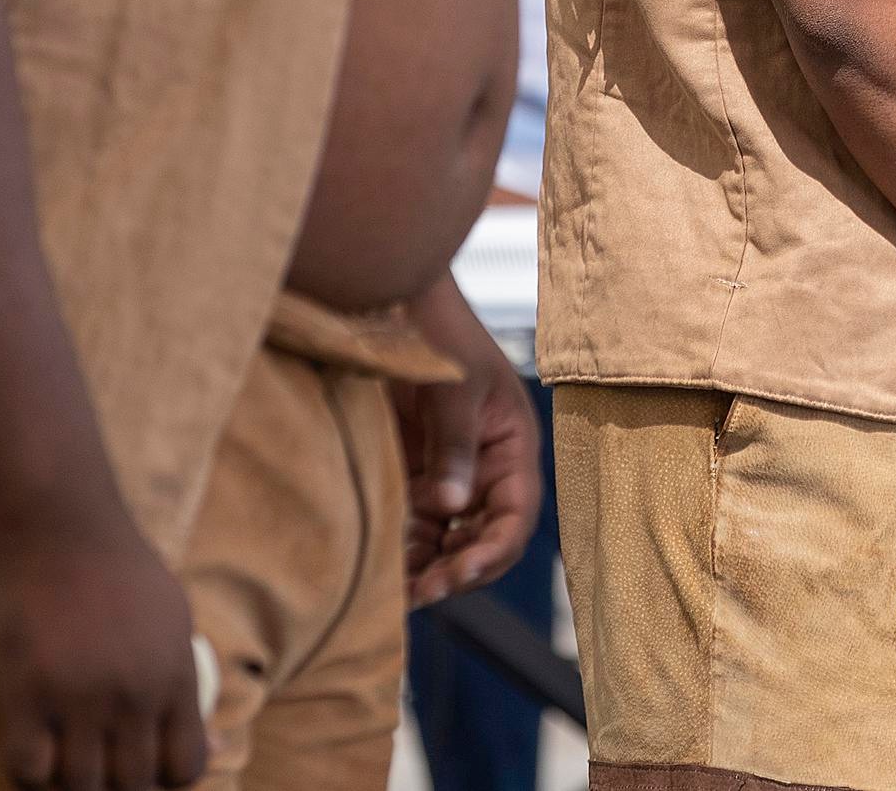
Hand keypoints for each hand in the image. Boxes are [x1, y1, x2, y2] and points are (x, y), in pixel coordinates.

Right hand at [0, 504, 212, 790]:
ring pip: (79, 787)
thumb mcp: (173, 616)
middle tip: (99, 765)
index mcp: (176, 674)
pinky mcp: (25, 693)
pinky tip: (34, 747)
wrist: (58, 523)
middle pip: (132, 785)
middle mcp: (134, 693)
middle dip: (118, 786)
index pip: (186, 766)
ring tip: (65, 757)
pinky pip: (27, 770)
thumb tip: (221, 743)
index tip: (146, 770)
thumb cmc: (117, 566)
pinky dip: (30, 773)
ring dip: (72, 782)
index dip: (167, 781)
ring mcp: (78, 696)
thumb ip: (188, 684)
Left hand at [398, 279, 544, 605]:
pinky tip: (380, 566)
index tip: (456, 575)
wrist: (388, 302)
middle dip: (456, 571)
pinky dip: (401, 550)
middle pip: (482, 540)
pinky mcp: (410, 476)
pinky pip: (412, 526)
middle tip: (418, 593)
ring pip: (445, 541)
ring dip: (425, 568)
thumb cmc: (437, 332)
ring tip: (394, 590)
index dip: (491, 552)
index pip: (515, 516)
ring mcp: (446, 475)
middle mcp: (484, 469)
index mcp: (512, 447)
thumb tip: (450, 507)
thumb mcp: (454, 385)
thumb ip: (454, 445)